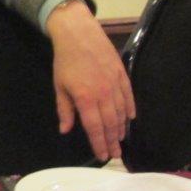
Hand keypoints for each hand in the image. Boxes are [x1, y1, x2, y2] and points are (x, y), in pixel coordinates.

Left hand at [46, 0, 136, 160]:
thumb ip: (64, 110)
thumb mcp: (59, 86)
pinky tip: (130, 118)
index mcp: (86, 98)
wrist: (78, 34)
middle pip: (111, 123)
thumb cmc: (65, 61)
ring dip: (122, 128)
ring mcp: (115, 84)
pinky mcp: (122, 75)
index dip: (99, 143)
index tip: (102, 156)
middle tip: (115, 155)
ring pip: (121, 112)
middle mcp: (103, 94)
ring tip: (120, 140)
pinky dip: (130, 109)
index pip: (94, 127)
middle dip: (112, 141)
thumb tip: (65, 130)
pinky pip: (129, 97)